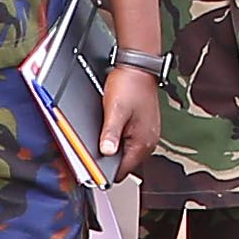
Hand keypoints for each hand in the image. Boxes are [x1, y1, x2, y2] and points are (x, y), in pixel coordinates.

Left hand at [97, 61, 163, 181]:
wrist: (138, 67)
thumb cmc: (130, 85)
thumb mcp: (115, 110)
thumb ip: (110, 133)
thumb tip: (105, 152)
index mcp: (142, 142)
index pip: (122, 171)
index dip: (105, 171)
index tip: (91, 169)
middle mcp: (147, 142)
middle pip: (124, 163)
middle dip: (107, 160)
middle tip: (91, 151)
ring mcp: (146, 135)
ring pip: (125, 152)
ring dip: (112, 149)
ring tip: (102, 136)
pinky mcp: (142, 128)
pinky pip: (127, 141)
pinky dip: (117, 139)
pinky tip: (110, 129)